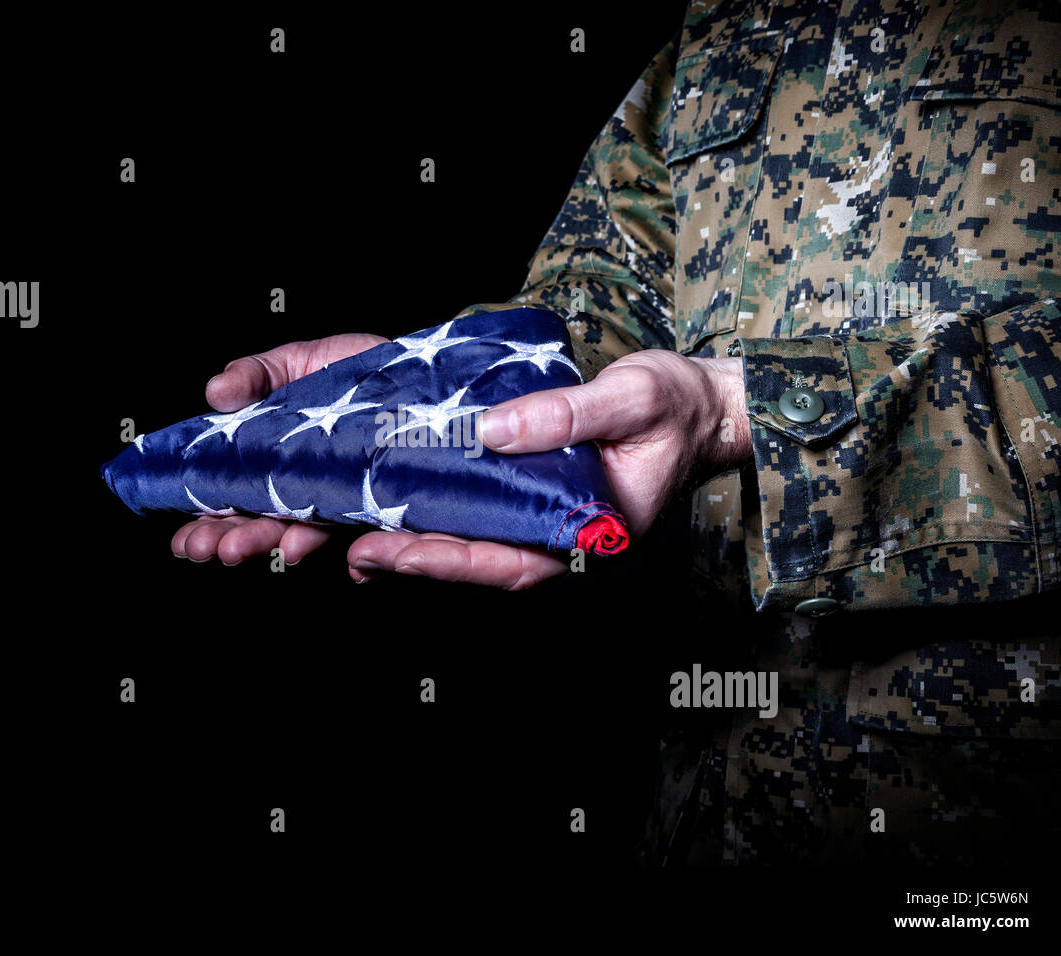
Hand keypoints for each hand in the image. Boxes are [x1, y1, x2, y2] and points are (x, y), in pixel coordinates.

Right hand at [170, 332, 387, 564]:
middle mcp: (302, 486)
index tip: (185, 538)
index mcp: (271, 459)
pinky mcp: (385, 507)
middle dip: (231, 539)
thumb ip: (254, 374)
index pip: (230, 495)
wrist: (421, 371)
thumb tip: (215, 391)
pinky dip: (361, 559)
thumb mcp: (297, 360)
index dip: (206, 519)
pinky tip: (351, 563)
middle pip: (259, 522)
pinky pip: (372, 540)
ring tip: (257, 549)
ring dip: (275, 544)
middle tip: (207, 549)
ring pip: (305, 532)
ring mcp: (342, 499)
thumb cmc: (354, 369)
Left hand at [347, 350, 751, 588]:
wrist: (702, 408)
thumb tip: (495, 428)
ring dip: (421, 547)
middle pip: (483, 565)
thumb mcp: (633, 396)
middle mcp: (570, 543)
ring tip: (358, 539)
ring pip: (479, 551)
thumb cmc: (677, 406)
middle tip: (358, 551)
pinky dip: (442, 523)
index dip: (452, 561)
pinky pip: (487, 524)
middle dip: (418, 560)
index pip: (514, 562)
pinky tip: (398, 512)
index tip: (399, 551)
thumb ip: (568, 414)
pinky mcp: (540, 507)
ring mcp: (554, 529)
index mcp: (596, 534)